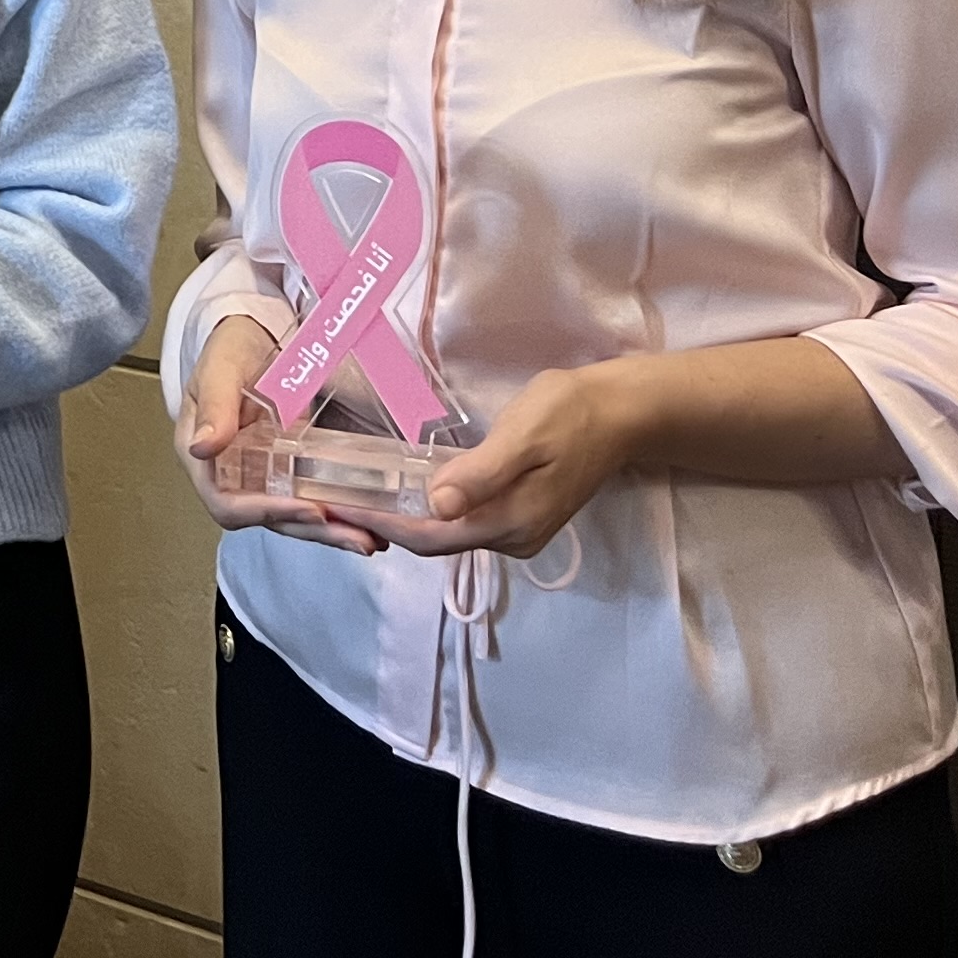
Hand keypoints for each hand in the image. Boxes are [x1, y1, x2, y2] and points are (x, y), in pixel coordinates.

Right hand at [176, 317, 377, 554]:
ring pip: (293, 516)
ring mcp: (262, 475)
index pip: (228, 503)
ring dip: (330, 532)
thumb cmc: (232, 347)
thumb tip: (201, 447)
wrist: (257, 335)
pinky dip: (337, 513)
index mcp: (203, 458)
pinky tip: (367, 521)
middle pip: (268, 518)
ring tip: (369, 538)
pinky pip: (309, 497)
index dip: (266, 512)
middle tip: (357, 537)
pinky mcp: (288, 470)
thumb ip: (214, 406)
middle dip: (313, 531)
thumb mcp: (221, 368)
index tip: (309, 508)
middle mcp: (231, 475)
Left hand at [328, 365, 630, 559]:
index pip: (429, 537)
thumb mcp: (522, 437)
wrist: (621, 415)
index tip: (336, 507)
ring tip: (360, 496)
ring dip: (406, 519)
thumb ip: (480, 475)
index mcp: (509, 523)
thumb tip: (436, 507)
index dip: (381, 523)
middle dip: (386, 524)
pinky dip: (432, 511)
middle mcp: (512, 539)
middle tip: (335, 500)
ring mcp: (519, 530)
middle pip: (434, 541)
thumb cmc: (569, 415)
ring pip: (448, 534)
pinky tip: (408, 490)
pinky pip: (465, 521)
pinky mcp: (522, 515)